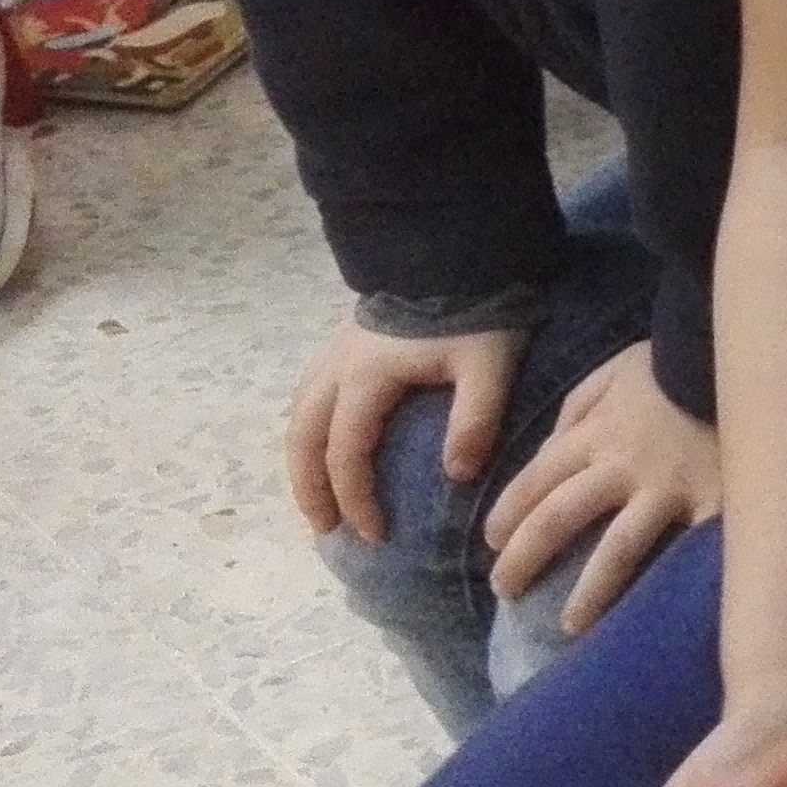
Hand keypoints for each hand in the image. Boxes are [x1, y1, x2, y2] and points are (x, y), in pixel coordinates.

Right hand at [286, 313, 525, 540]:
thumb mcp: (489, 366)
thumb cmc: (477, 310)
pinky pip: (308, 398)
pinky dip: (308, 433)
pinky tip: (322, 448)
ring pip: (297, 419)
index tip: (376, 534)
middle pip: (303, 442)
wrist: (457, 252)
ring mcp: (333, 354)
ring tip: (317, 500)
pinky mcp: (342, 344)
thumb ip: (474, 420)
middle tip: (325, 530)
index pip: (346, 455)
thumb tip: (456, 478)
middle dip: (310, 490)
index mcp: (366, 379)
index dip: (355, 499)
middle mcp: (336, 370)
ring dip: (302, 464)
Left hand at [487, 342, 722, 632]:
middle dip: (523, 557)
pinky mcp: (711, 504)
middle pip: (557, 518)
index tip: (492, 544)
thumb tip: (549, 449)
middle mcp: (621, 464)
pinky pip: (683, 553)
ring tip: (569, 626)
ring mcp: (667, 488)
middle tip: (504, 590)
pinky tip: (655, 614)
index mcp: (596, 431)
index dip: (508, 515)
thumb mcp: (618, 370)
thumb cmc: (679, 366)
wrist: (748, 358)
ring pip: (614, 550)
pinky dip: (669, 584)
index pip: (536, 480)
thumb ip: (579, 407)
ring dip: (587, 593)